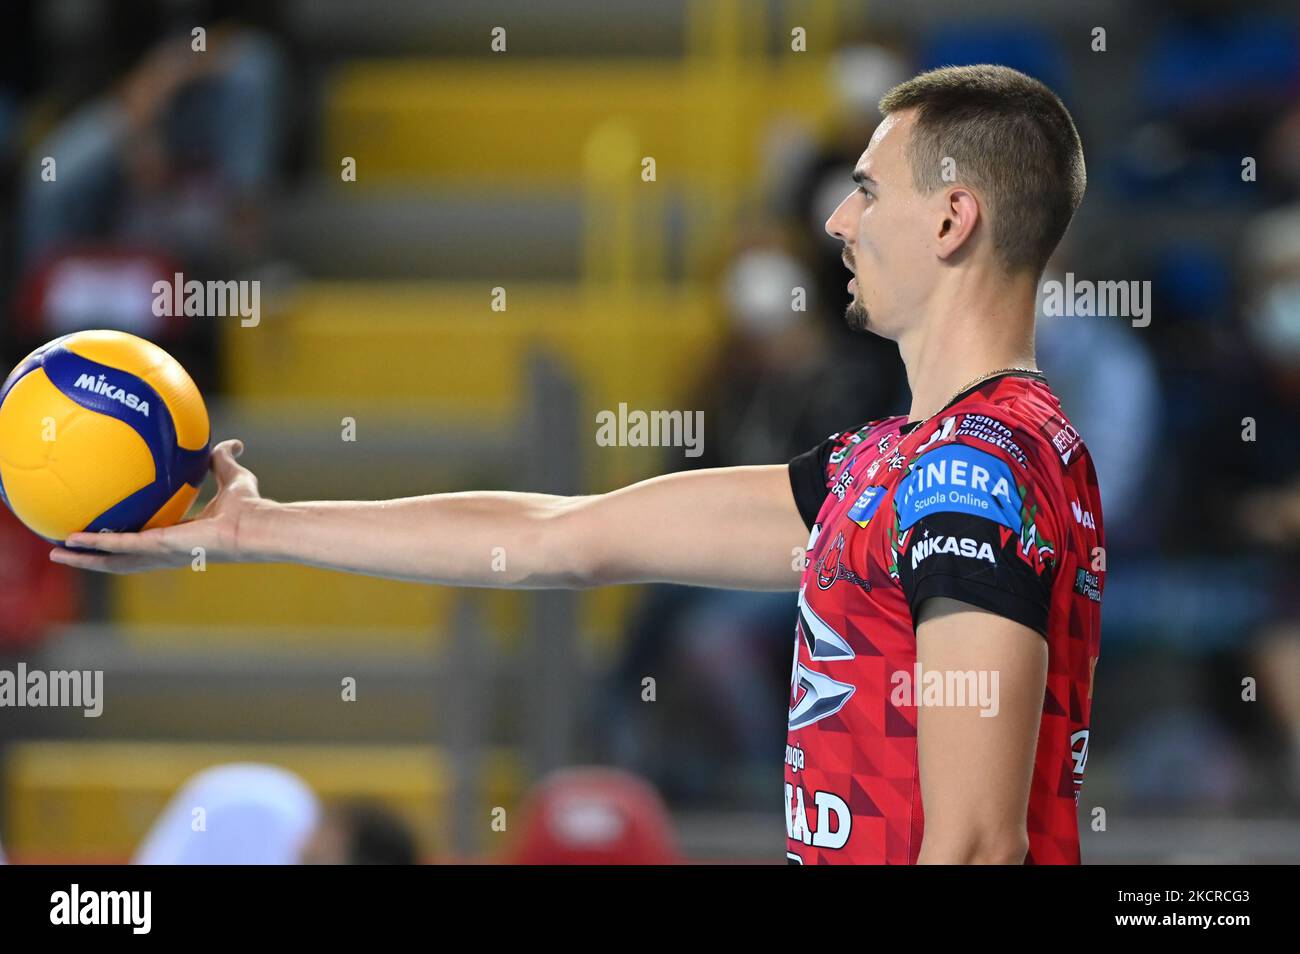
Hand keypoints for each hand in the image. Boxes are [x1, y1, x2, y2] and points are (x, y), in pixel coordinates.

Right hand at [51, 440, 264, 573]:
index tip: (101, 532)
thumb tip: (233, 442)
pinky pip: (122, 547)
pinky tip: (72, 542)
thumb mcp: (231, 477)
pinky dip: (97, 546)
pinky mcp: (161, 547)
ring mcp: (162, 552)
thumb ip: (222, 460)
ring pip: (115, 562)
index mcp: (178, 536)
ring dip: (85, 560)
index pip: (143, 540)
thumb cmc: (249, 506)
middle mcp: (166, 549)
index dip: (121, 538)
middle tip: (64, 550)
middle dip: (92, 557)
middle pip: (121, 558)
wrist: (256, 523)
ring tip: (56, 554)